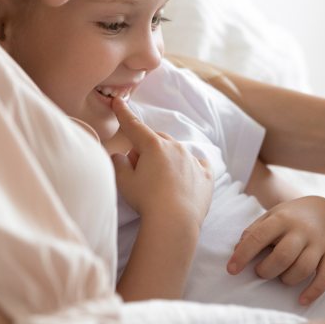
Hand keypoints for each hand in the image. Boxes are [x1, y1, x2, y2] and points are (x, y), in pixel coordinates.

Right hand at [110, 96, 212, 225]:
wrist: (175, 222)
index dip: (124, 113)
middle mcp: (175, 147)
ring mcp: (192, 160)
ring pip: (176, 151)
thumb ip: (119, 163)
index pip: (134, 125)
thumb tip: (121, 156)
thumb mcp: (124, 182)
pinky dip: (189, 168)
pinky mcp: (206, 175)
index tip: (118, 101)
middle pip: (156, 140)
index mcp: (153, 145)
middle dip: (145, 149)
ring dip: (166, 159)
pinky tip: (184, 179)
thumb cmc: (146, 200)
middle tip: (138, 170)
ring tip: (159, 183)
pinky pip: (197, 164)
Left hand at [227, 196, 324, 304]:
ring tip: (280, 277)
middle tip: (261, 272)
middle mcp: (302, 230)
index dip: (243, 255)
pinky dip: (313, 291)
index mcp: (282, 218)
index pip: (258, 237)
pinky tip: (301, 300)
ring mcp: (320, 242)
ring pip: (302, 269)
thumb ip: (254, 231)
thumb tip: (236, 251)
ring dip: (287, 280)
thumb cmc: (292, 217)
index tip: (232, 270)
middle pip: (282, 256)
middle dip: (266, 270)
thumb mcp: (272, 216)